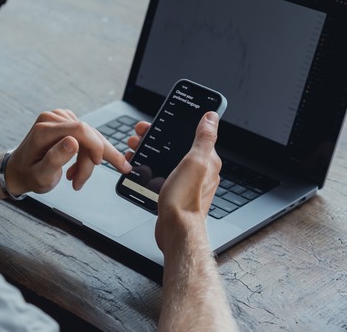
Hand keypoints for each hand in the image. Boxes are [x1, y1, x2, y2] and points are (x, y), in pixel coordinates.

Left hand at [6, 109, 131, 194]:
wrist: (20, 171)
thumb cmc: (29, 175)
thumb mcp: (41, 175)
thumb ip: (55, 159)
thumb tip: (73, 142)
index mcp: (44, 130)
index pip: (81, 129)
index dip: (95, 145)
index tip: (98, 163)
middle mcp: (52, 119)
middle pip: (88, 134)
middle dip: (93, 159)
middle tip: (94, 178)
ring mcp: (59, 118)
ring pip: (90, 137)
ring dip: (88, 160)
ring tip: (77, 179)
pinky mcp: (65, 122)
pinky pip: (86, 137)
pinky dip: (85, 155)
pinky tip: (76, 168)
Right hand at [128, 112, 221, 252]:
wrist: (175, 230)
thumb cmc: (185, 200)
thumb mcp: (196, 162)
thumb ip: (204, 138)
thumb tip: (212, 117)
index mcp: (207, 160)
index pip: (193, 135)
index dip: (175, 125)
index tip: (159, 121)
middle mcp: (199, 171)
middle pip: (177, 146)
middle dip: (157, 138)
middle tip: (139, 136)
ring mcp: (186, 182)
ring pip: (167, 159)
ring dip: (150, 152)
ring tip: (135, 149)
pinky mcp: (174, 192)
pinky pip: (161, 174)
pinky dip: (149, 168)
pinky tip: (139, 168)